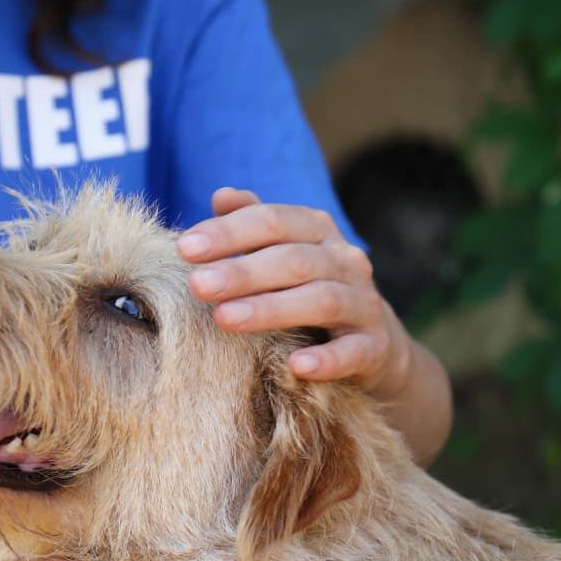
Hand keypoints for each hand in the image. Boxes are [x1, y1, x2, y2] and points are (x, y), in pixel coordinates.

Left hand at [178, 187, 410, 399]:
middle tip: (198, 285)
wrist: (374, 341)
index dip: (229, 232)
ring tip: (225, 319)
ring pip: (321, 300)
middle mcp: (345, 261)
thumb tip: (222, 196)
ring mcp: (364, 304)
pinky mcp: (375, 347)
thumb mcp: (283, 252)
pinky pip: (353, 352)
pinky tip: (296, 365)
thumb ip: (254, 225)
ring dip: (271, 309)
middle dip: (242, 272)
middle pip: (293, 260)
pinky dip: (326, 359)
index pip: (273, 221)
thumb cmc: (308, 289)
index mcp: (318, 231)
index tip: (184, 248)